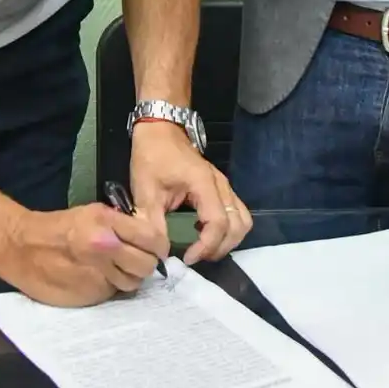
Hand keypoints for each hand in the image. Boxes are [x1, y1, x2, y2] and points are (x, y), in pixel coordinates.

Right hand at [0, 203, 169, 306]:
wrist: (22, 247)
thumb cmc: (59, 227)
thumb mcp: (92, 213)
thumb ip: (121, 225)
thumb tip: (150, 238)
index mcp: (106, 223)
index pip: (152, 238)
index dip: (159, 246)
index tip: (156, 248)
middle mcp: (106, 248)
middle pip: (147, 265)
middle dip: (146, 263)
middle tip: (135, 260)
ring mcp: (99, 274)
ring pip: (134, 283)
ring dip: (127, 277)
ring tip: (112, 269)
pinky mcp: (91, 294)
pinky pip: (114, 293)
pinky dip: (109, 287)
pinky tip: (95, 278)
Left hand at [130, 121, 250, 264]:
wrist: (160, 128)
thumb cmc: (152, 156)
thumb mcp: (145, 189)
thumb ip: (152, 222)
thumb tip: (158, 254)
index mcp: (204, 184)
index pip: (218, 224)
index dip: (206, 246)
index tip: (187, 258)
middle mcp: (221, 185)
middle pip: (238, 225)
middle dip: (220, 247)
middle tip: (196, 256)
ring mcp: (225, 186)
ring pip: (243, 220)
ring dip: (228, 240)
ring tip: (203, 249)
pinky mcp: (222, 188)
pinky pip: (237, 213)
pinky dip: (228, 229)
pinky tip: (205, 234)